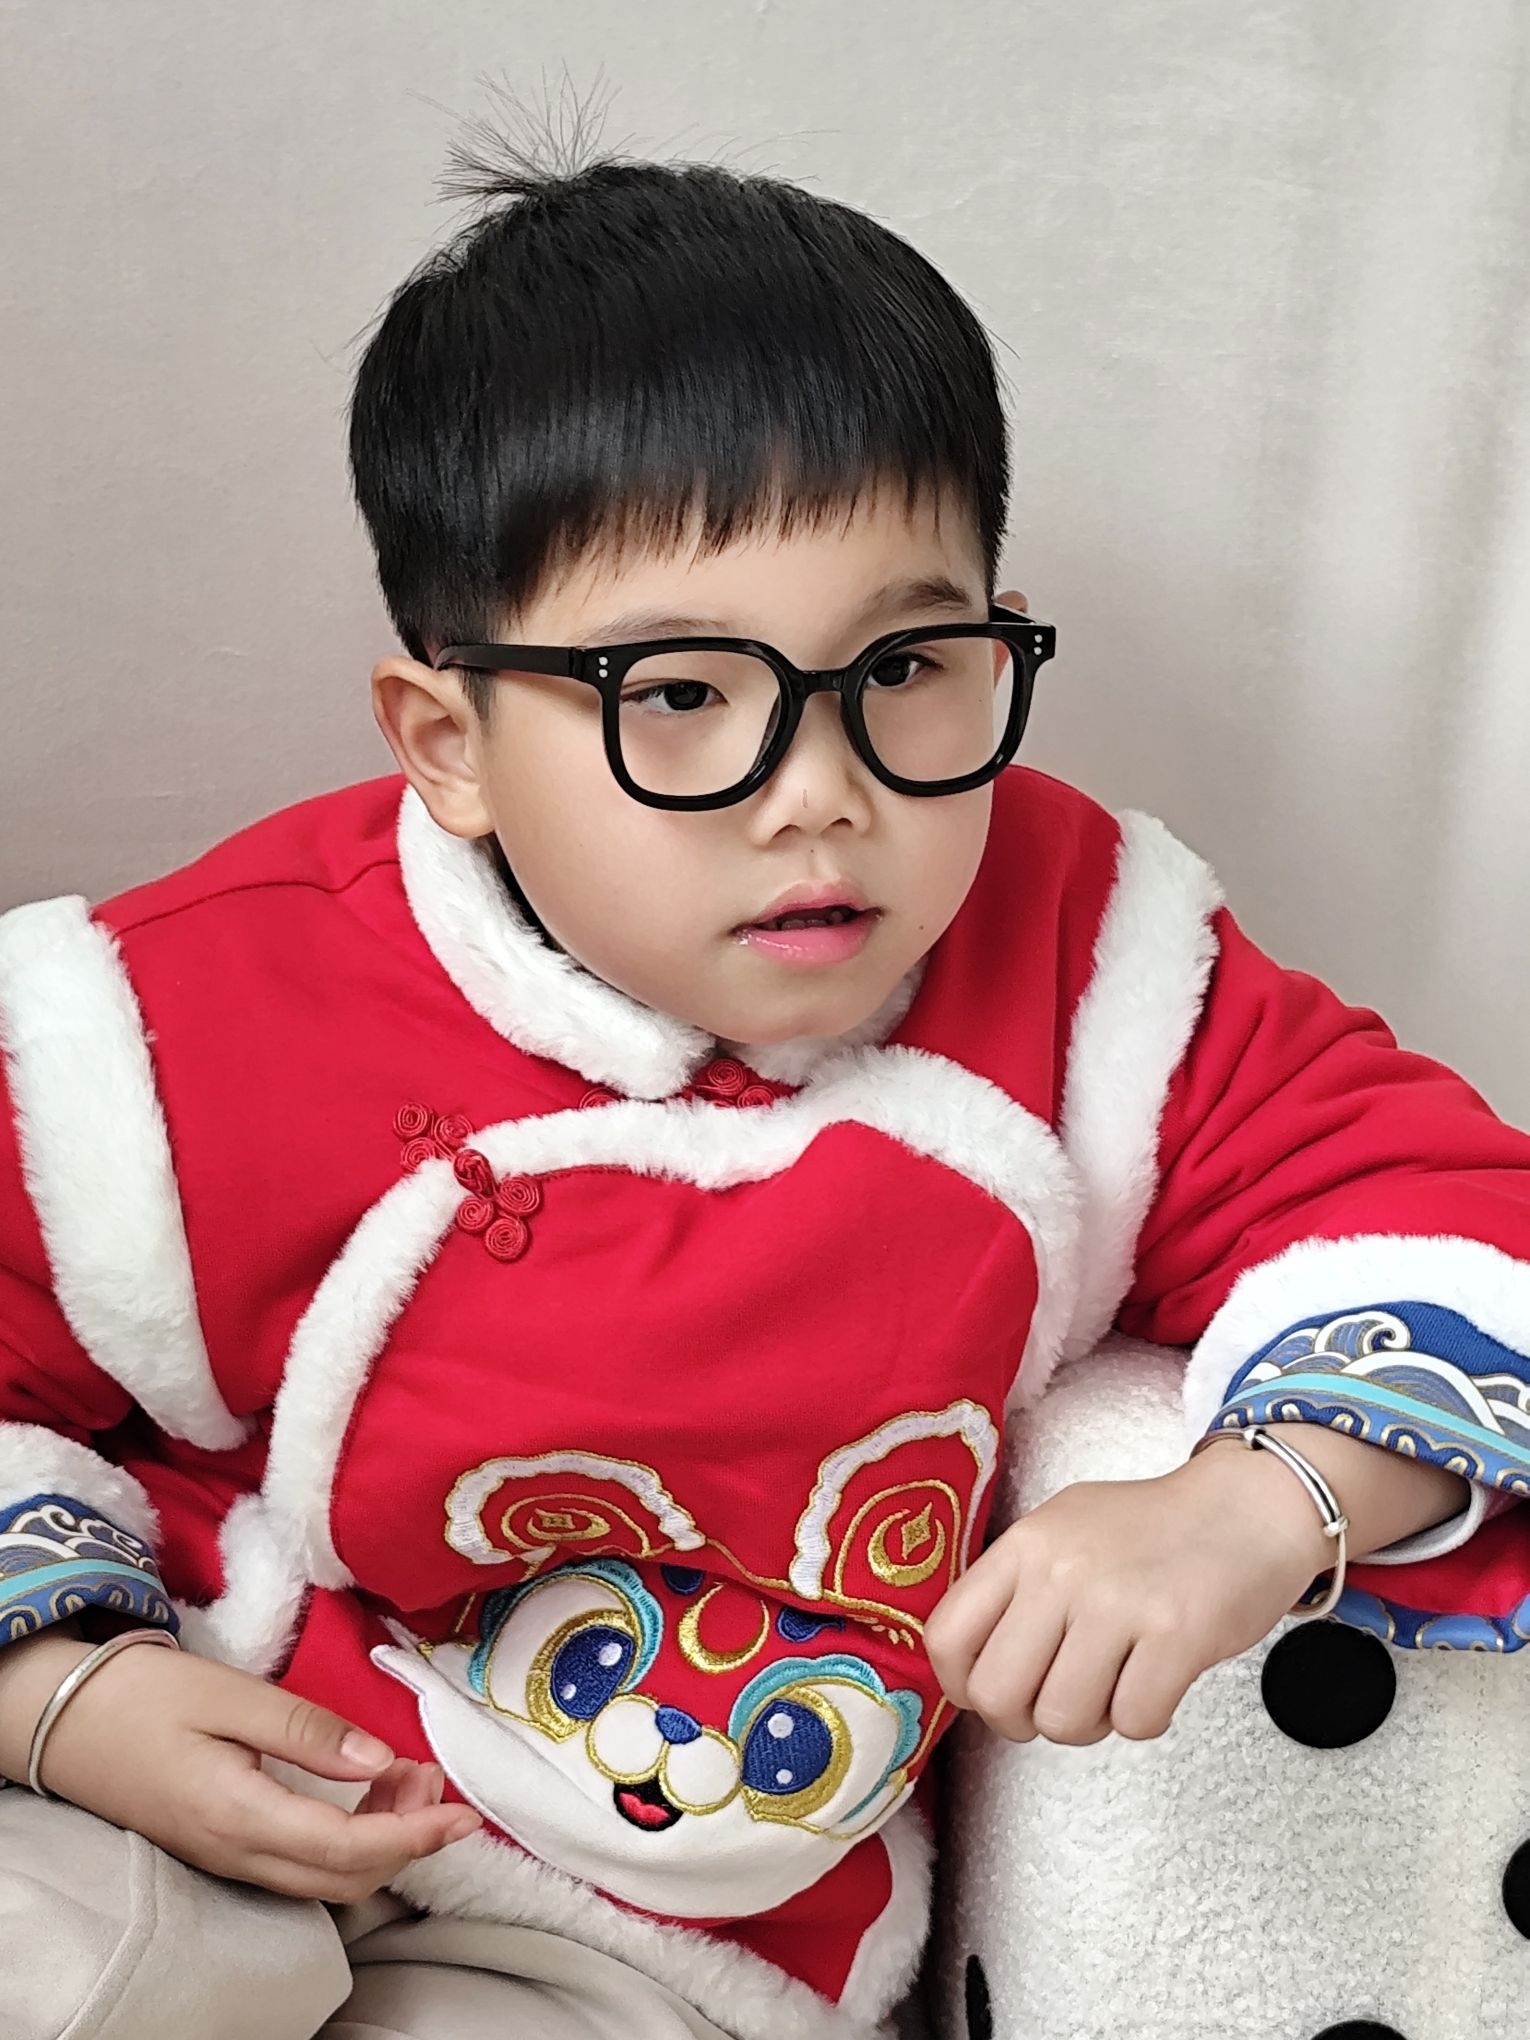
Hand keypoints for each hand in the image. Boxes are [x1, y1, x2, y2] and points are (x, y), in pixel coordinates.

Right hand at [0, 1627, 479, 1900]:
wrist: (62, 1717)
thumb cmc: (142, 1697)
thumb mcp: (228, 1696)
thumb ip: (306, 1730)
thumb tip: (379, 1761)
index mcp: (240, 1816)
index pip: (348, 1849)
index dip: (414, 1836)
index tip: (463, 1812)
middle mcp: (236, 1853)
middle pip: (345, 1878)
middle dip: (407, 1839)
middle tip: (437, 1780)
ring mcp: (227, 1858)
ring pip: (324, 1878)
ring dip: (380, 1839)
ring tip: (408, 1776)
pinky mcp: (222, 1846)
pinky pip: (299, 1864)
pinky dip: (347, 1837)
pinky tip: (362, 1789)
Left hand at [923, 1443, 1331, 1745]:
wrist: (1248, 1506)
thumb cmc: (1153, 1530)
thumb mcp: (1063, 1532)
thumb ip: (1015, 1589)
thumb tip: (971, 1672)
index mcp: (1025, 1544)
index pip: (946, 1636)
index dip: (963, 1686)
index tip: (993, 1691)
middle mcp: (1061, 1569)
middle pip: (996, 1694)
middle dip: (1024, 1719)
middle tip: (1060, 1699)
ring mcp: (1118, 1601)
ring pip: (1062, 1719)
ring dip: (1091, 1723)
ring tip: (1115, 1686)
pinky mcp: (1177, 1634)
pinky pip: (1134, 1723)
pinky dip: (1146, 1719)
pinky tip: (1158, 1681)